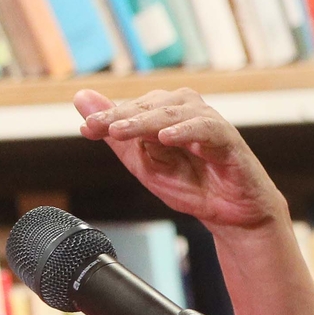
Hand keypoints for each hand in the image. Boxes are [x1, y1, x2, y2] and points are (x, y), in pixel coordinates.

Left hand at [76, 88, 287, 231]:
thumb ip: (115, 135)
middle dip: (121, 116)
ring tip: (121, 131)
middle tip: (98, 127)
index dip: (108, 116)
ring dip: (145, 121)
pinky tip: (166, 138)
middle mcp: (187, 110)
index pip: (132, 108)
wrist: (232, 215)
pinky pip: (206, 128)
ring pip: (172, 112)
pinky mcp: (228, 137)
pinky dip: (185, 131)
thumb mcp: (144, 164)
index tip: (87, 127)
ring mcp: (208, 122)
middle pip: (150, 105)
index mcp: (165, 113)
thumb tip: (82, 99)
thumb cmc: (193, 185)